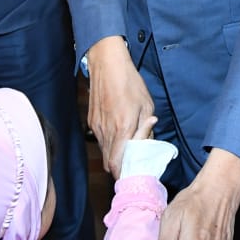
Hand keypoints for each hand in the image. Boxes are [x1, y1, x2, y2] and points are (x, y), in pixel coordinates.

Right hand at [86, 36, 154, 176]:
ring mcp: (96, 126)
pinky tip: (119, 134)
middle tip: (133, 163)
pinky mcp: (91, 120)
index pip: (117, 164)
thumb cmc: (129, 82)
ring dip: (115, 155)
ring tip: (128, 148)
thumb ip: (146, 126)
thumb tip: (148, 139)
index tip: (134, 173)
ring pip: (104, 152)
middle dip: (121, 167)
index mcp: (122, 129)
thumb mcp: (146, 104)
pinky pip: (100, 139)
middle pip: (109, 162)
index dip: (124, 174)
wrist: (107, 65)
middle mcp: (106, 131)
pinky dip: (109, 143)